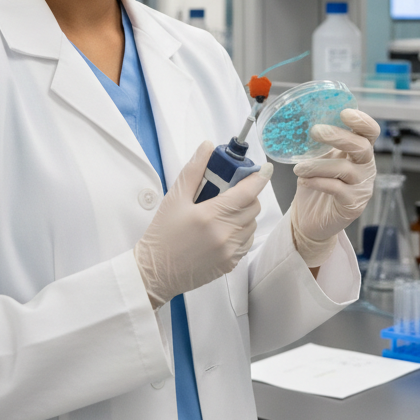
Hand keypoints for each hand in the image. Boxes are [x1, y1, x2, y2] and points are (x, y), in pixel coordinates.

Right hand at [134, 141, 272, 308]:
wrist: (155, 272)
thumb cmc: (162, 234)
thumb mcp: (174, 198)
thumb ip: (193, 170)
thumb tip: (207, 147)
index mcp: (211, 215)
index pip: (247, 192)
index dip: (259, 178)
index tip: (264, 169)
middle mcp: (225, 235)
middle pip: (253, 207)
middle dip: (247, 194)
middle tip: (231, 190)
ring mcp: (229, 252)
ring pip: (252, 224)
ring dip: (245, 214)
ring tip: (224, 211)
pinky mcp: (230, 264)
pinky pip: (246, 242)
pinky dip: (242, 231)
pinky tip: (224, 229)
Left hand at [289, 109, 378, 268]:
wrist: (311, 218)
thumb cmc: (316, 183)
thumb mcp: (318, 157)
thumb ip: (319, 142)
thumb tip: (302, 119)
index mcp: (360, 151)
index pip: (370, 132)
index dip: (362, 121)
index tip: (344, 112)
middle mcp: (366, 167)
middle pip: (361, 147)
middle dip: (338, 136)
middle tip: (315, 131)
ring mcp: (361, 187)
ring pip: (344, 169)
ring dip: (317, 165)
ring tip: (298, 167)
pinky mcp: (353, 205)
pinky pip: (336, 189)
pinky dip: (317, 181)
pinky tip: (303, 180)